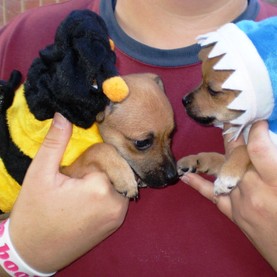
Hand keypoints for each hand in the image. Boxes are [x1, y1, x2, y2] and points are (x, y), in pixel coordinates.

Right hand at [6, 113, 128, 272]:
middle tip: (73, 184)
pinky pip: (116, 197)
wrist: (34, 253)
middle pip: (112, 169)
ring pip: (115, 181)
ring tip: (77, 195)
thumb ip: (56, 143)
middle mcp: (117, 204)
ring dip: (99, 182)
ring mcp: (118, 217)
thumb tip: (64, 115)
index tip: (71, 173)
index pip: (104, 156)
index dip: (85, 161)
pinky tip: (84, 203)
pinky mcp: (116, 225)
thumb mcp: (40, 174)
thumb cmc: (35, 213)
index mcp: (100, 189)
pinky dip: (103, 194)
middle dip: (94, 171)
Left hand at [180, 121, 276, 270]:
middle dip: (234, 135)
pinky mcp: (232, 214)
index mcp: (275, 184)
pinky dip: (197, 184)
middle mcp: (252, 191)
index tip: (257, 121)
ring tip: (217, 135)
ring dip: (217, 153)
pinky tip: (185, 175)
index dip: (256, 131)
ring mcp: (238, 202)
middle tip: (232, 120)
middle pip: (236, 156)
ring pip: (220, 170)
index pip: (258, 149)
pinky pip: (211, 195)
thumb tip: (271, 147)